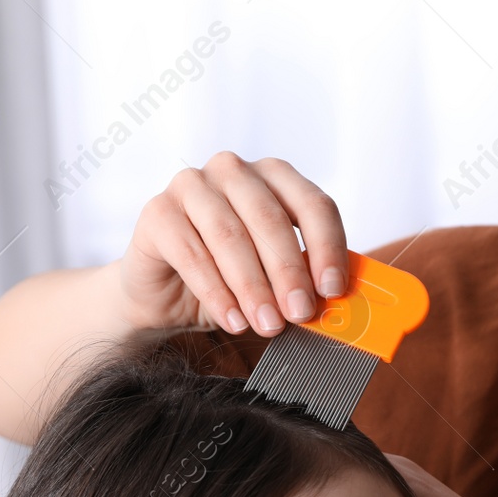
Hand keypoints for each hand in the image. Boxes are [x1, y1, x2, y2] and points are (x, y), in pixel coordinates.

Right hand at [117, 152, 348, 336]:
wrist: (167, 294)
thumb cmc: (230, 279)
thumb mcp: (276, 278)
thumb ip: (306, 279)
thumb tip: (340, 303)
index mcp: (274, 177)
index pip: (313, 204)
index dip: (327, 248)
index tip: (333, 290)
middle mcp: (233, 171)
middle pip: (270, 219)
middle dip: (289, 273)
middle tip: (300, 314)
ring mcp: (191, 185)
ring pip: (230, 236)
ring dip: (253, 287)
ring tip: (268, 325)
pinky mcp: (157, 211)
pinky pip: (191, 253)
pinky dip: (216, 293)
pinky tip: (233, 321)